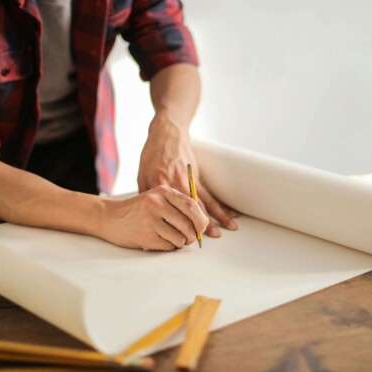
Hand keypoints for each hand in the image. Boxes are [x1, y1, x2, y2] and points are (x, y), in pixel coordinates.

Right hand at [97, 185, 208, 250]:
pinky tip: (160, 241)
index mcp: (163, 191)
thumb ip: (179, 205)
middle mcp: (156, 203)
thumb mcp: (157, 198)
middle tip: (189, 238)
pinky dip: (169, 247)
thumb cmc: (139, 210)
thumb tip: (204, 224)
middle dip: (193, 235)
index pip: (192, 205)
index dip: (201, 220)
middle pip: (189, 223)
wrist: (110, 217)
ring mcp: (150, 220)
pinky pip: (169, 246)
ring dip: (180, 242)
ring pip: (180, 237)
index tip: (202, 228)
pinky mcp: (145, 236)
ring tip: (171, 238)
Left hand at [137, 116, 237, 236]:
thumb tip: (147, 215)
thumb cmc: (151, 154)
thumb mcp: (141, 174)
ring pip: (205, 202)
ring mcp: (189, 180)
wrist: (167, 132)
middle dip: (202, 224)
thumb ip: (145, 195)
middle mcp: (177, 184)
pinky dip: (220, 204)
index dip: (179, 224)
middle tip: (211, 238)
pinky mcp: (197, 176)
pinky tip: (230, 213)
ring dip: (217, 216)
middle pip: (191, 208)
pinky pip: (210, 194)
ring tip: (228, 229)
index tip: (184, 238)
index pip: (171, 210)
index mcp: (161, 185)